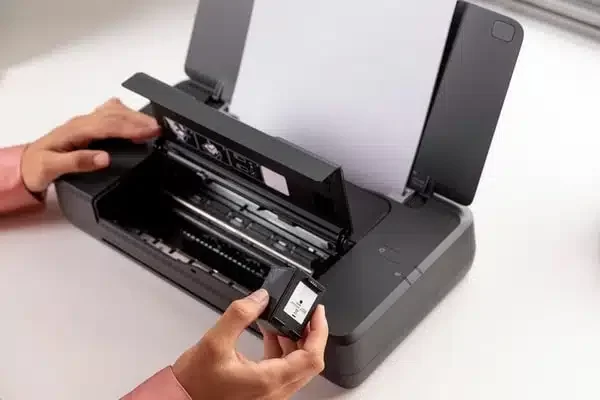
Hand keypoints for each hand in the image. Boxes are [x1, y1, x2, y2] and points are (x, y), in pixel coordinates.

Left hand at [21, 98, 159, 192]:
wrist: (26, 166)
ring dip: (135, 116)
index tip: (149, 132)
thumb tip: (104, 158)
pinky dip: (127, 115)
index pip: (108, 125)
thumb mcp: (51, 168)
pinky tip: (135, 119)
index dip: (131, 127)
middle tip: (160, 129)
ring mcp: (85, 123)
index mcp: (74, 131)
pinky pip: (110, 114)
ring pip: (114, 112)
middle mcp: (81, 123)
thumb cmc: (37, 167)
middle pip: (114, 114)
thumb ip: (78, 162)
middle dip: (139, 120)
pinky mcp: (88, 126)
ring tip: (154, 125)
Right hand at [172, 289, 327, 399]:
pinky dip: (283, 351)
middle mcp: (274, 391)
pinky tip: (271, 335)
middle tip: (305, 314)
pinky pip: (284, 371)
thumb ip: (239, 315)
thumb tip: (261, 297)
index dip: (320, 331)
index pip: (312, 356)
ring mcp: (270, 394)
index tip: (317, 313)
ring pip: (298, 367)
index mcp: (269, 380)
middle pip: (309, 362)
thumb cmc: (194, 384)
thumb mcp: (214, 341)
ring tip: (286, 321)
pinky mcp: (262, 392)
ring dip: (296, 342)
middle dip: (310, 334)